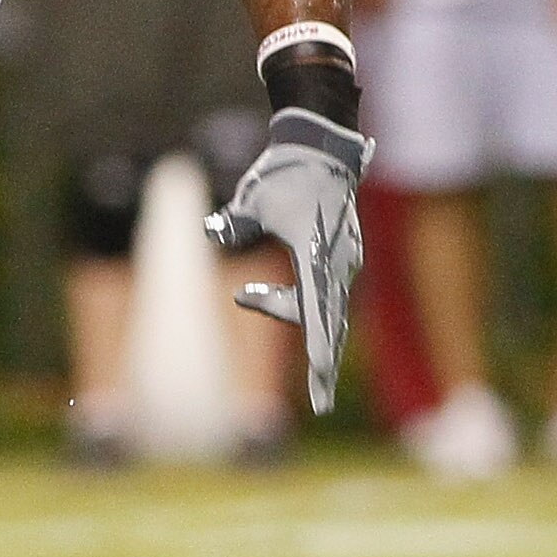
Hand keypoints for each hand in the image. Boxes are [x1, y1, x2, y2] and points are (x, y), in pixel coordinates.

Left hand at [206, 110, 371, 415]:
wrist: (321, 151)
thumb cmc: (284, 176)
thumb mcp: (252, 200)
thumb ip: (233, 224)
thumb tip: (211, 233)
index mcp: (317, 256)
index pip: (317, 313)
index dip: (318, 350)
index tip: (321, 380)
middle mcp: (338, 265)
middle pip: (330, 325)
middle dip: (324, 366)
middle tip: (321, 405)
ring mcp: (345, 262)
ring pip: (324, 309)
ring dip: (294, 320)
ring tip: (255, 309)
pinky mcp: (343, 257)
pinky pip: (325, 294)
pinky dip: (303, 306)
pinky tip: (257, 296)